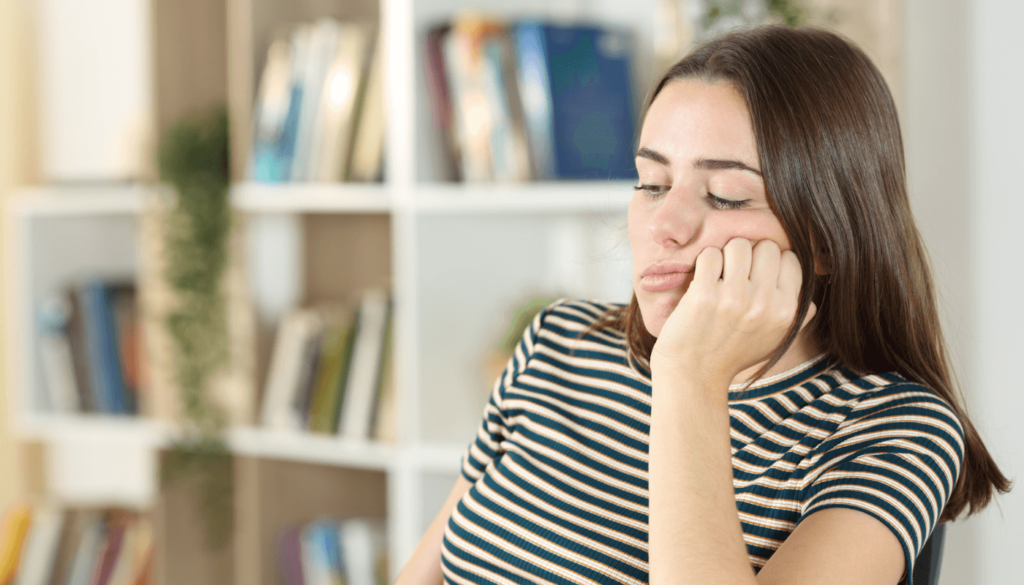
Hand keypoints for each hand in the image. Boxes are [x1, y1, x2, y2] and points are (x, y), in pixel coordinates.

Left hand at [650, 238, 814, 384]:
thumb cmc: (735, 352)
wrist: (695, 373)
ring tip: (721, 275)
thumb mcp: (778, 339)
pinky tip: (704, 280)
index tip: (758, 275)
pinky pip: (710, 255)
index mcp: (787, 311)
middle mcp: (763, 304)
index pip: (790, 259)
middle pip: (766, 246)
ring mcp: (733, 298)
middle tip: (738, 273)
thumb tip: (812, 290)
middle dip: (752, 255)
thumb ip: (800, 314)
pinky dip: (705, 263)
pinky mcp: (703, 295)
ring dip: (727, 256)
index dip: (773, 262)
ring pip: (738, 245)